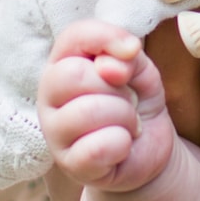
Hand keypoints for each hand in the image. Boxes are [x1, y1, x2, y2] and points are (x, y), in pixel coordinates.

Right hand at [39, 22, 177, 191]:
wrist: (149, 150)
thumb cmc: (137, 104)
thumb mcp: (142, 72)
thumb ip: (128, 59)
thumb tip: (110, 66)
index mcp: (64, 63)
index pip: (73, 36)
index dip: (106, 38)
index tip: (132, 51)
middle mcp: (50, 95)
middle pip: (73, 75)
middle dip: (116, 88)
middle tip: (129, 102)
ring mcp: (54, 132)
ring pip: (87, 111)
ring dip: (124, 118)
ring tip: (128, 125)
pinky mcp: (68, 164)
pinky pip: (96, 148)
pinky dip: (121, 145)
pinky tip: (121, 147)